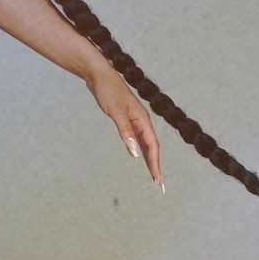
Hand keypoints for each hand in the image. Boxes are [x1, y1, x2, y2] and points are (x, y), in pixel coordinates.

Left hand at [85, 64, 163, 189]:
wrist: (99, 75)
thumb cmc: (108, 91)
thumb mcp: (116, 113)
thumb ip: (126, 133)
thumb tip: (135, 153)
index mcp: (142, 119)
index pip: (152, 146)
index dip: (155, 164)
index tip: (157, 180)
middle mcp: (141, 121)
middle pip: (152, 147)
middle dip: (156, 165)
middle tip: (159, 184)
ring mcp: (134, 120)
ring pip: (145, 143)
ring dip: (149, 158)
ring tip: (153, 174)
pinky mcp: (126, 119)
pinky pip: (137, 138)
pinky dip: (140, 149)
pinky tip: (139, 155)